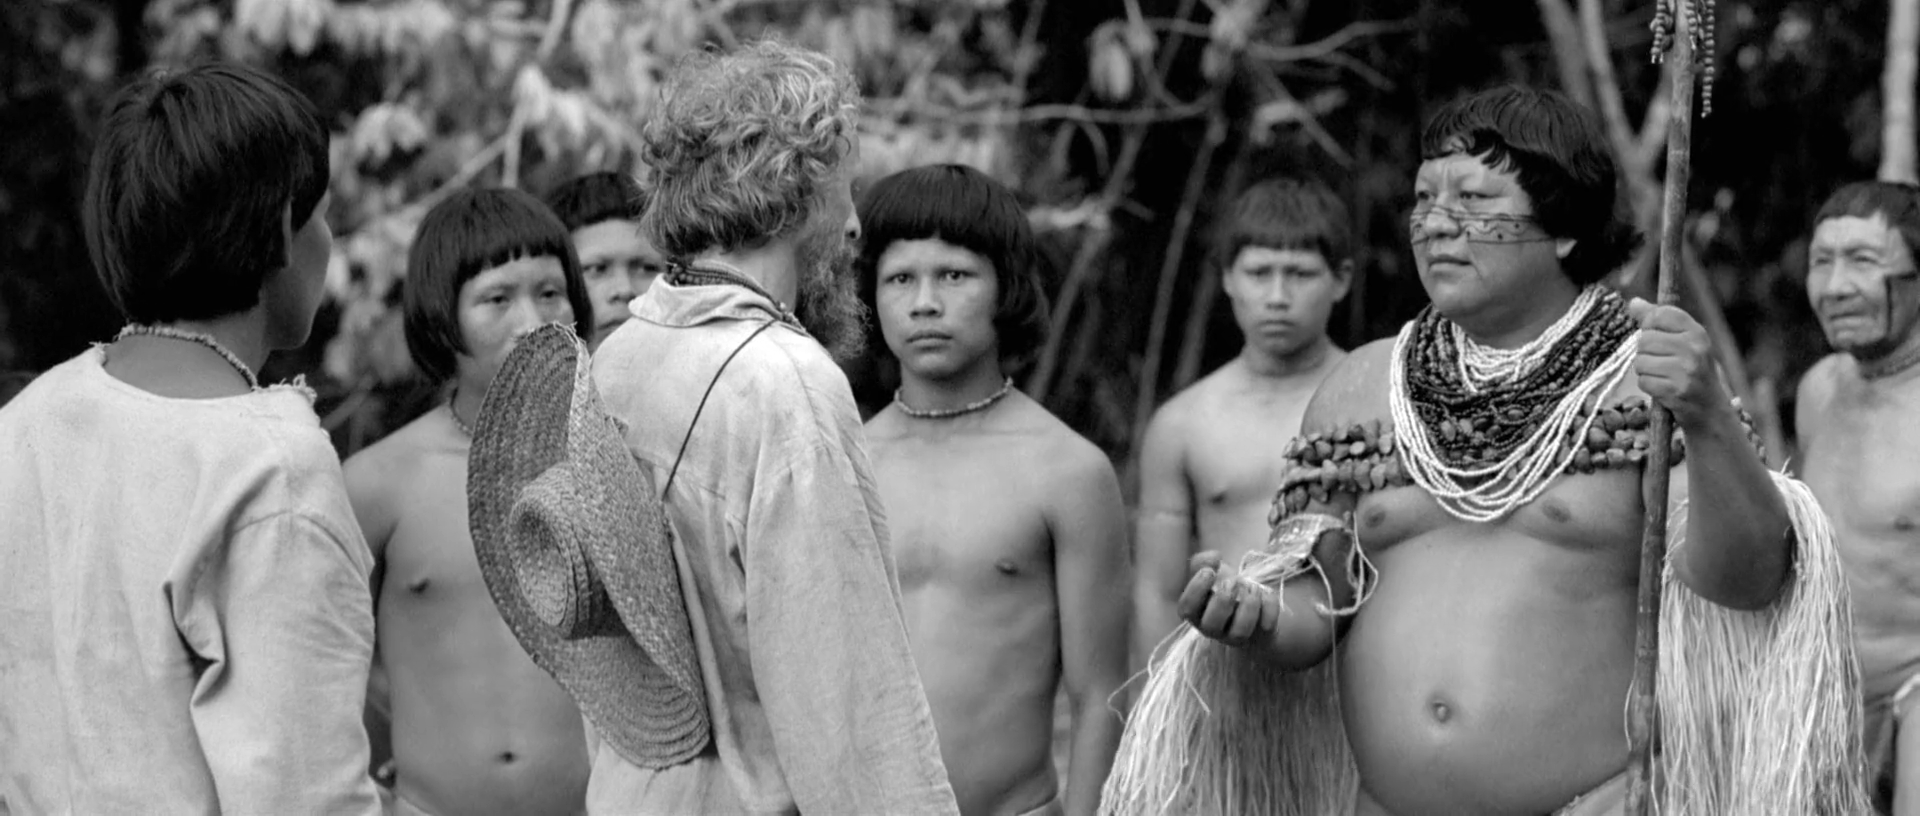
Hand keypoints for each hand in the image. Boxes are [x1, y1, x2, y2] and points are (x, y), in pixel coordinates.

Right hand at [1176, 551, 1279, 646]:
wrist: (1253, 601)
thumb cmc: (1226, 587)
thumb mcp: (1212, 571)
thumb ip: (1204, 561)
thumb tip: (1214, 556)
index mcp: (1196, 612)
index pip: (1187, 609)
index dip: (1196, 589)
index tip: (1210, 572)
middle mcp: (1213, 628)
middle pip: (1211, 625)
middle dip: (1224, 599)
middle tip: (1234, 581)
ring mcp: (1236, 636)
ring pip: (1239, 633)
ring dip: (1248, 605)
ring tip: (1253, 587)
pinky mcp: (1260, 636)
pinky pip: (1265, 626)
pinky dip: (1269, 607)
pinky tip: (1266, 594)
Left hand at [1626, 297, 1726, 427]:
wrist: (1710, 410)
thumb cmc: (1691, 372)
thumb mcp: (1682, 342)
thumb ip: (1657, 320)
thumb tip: (1633, 302)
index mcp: (1697, 333)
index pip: (1660, 314)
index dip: (1650, 326)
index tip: (1659, 338)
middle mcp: (1694, 349)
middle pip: (1644, 340)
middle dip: (1646, 353)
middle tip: (1663, 364)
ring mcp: (1686, 370)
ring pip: (1640, 362)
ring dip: (1646, 372)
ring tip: (1664, 377)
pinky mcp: (1676, 390)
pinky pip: (1643, 381)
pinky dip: (1649, 386)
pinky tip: (1664, 389)